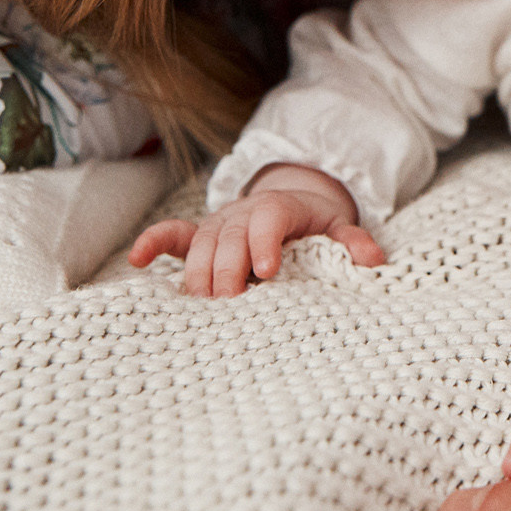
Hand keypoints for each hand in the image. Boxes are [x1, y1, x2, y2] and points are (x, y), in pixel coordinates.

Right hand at [125, 164, 383, 296]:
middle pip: (230, 238)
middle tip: (233, 302)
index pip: (269, 219)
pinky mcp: (199, 236)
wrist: (289, 202)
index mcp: (280, 208)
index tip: (267, 271)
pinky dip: (153, 243)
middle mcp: (244, 214)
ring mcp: (218, 225)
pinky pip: (172, 236)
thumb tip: (375, 261)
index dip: (265, 242)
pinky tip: (136, 260)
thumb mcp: (339, 228)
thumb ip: (354, 243)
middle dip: (229, 270)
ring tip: (205, 308)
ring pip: (202, 246)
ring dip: (200, 276)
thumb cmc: (313, 225)